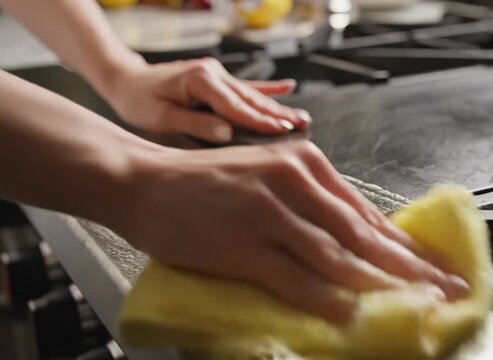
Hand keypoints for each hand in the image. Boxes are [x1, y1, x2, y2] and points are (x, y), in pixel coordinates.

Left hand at [101, 58, 312, 142]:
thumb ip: (195, 124)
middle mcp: (213, 74)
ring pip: (253, 95)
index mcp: (201, 81)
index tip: (282, 131)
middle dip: (278, 114)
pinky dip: (268, 89)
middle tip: (302, 126)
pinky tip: (287, 88)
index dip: (260, 121)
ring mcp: (217, 74)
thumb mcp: (161, 117)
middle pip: (251, 99)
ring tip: (302, 117)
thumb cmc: (138, 100)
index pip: (236, 107)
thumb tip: (226, 132)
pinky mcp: (216, 79)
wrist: (126, 80)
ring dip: (278, 107)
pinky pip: (246, 86)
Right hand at [109, 141, 467, 324]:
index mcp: (306, 162)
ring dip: (379, 284)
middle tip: (446, 287)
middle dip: (410, 266)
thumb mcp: (268, 177)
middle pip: (362, 233)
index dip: (406, 243)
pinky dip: (325, 298)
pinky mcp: (242, 241)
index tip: (436, 265)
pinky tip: (350, 315)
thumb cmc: (208, 182)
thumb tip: (357, 241)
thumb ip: (311, 203)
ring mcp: (268, 210)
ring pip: (336, 255)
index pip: (366, 212)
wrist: (145, 180)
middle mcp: (294, 180)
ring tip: (414, 304)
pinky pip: (294, 276)